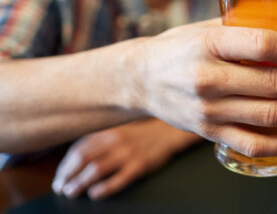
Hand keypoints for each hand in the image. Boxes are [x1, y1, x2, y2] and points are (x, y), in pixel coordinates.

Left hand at [52, 120, 198, 199]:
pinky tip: (95, 194)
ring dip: (80, 183)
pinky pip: (118, 179)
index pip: (79, 149)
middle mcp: (116, 141)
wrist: (168, 133)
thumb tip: (74, 158)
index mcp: (108, 132)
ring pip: (96, 170)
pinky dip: (104, 188)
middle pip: (83, 159)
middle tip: (61, 187)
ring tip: (72, 192)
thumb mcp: (118, 131)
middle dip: (68, 175)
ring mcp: (128, 154)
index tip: (59, 176)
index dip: (65, 164)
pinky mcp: (140, 166)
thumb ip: (99, 140)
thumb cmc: (141, 134)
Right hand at [126, 20, 276, 158]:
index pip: (264, 44)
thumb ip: (242, 27)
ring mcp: (209, 110)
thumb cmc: (179, 49)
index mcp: (209, 44)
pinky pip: (254, 144)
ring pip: (270, 115)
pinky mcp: (209, 133)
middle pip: (274, 82)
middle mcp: (208, 78)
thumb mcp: (205, 28)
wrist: (140, 80)